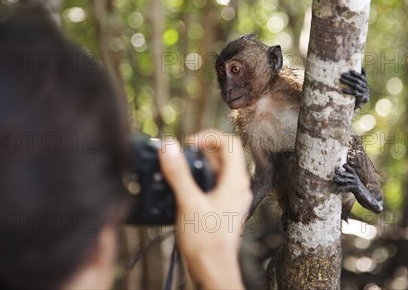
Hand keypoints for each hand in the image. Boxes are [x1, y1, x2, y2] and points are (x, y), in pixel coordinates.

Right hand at [159, 130, 250, 288]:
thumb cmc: (206, 242)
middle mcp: (238, 187)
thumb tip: (169, 146)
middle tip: (182, 154)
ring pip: (219, 169)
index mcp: (236, 181)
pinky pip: (215, 184)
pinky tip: (184, 188)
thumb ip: (178, 173)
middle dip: (202, 149)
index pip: (230, 142)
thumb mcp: (188, 202)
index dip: (209, 136)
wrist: (213, 271)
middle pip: (225, 154)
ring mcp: (233, 198)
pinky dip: (201, 179)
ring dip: (200, 164)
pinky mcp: (224, 208)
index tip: (189, 142)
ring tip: (180, 169)